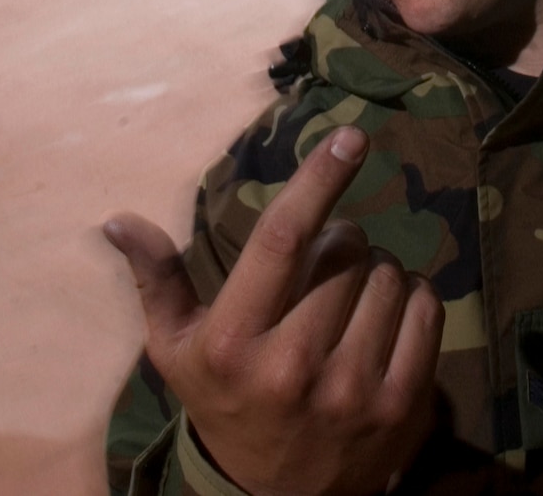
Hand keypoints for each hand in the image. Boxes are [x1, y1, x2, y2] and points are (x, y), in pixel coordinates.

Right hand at [104, 126, 444, 495]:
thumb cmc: (225, 404)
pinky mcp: (401, 406)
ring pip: (389, 276)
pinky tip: (382, 320)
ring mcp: (353, 389)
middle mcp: (294, 364)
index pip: (284, 239)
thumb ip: (156, 280)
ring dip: (375, 272)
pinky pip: (425, 310)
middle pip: (345, 251)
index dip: (319, 179)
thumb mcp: (177, 350)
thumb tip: (117, 219)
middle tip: (322, 270)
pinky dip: (411, 299)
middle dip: (340, 242)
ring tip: (348, 301)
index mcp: (234, 342)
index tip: (349, 138)